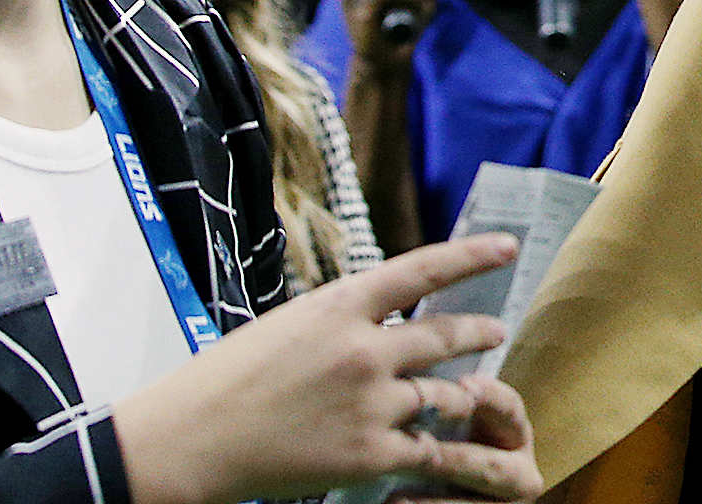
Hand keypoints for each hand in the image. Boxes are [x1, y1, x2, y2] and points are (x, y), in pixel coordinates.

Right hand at [111, 233, 543, 503]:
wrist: (193, 439)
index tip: (508, 248)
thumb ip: (344, 321)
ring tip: (468, 394)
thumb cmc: (229, 378)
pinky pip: (426, 446)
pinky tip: (433, 443)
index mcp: (340, 305)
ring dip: (459, 395)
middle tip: (495, 331)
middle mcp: (365, 349)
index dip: (471, 256)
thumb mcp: (291, 324)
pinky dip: (432, 444)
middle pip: (446, 336)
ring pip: (444, 395)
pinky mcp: (369, 453)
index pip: (422, 270)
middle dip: (478, 334)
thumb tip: (383, 321)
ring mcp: (371, 403)